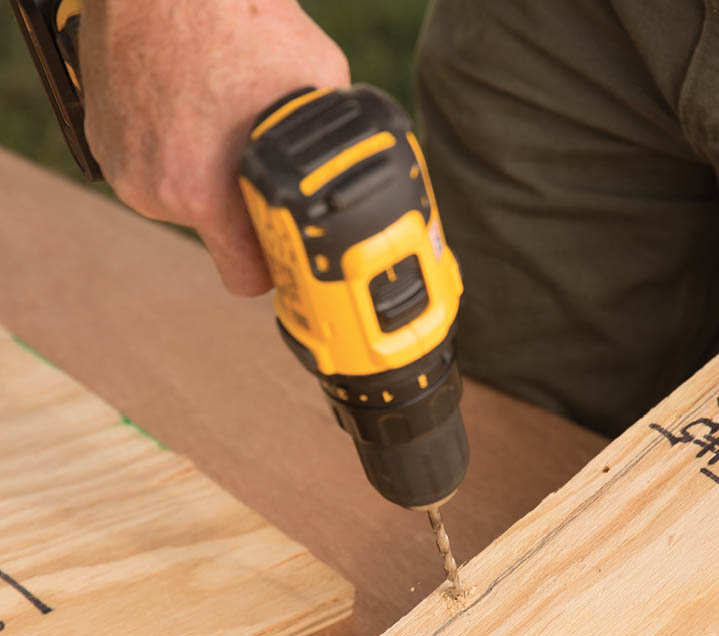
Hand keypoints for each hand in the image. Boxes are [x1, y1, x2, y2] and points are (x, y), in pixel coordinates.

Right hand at [79, 0, 349, 294]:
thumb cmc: (241, 14)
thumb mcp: (320, 79)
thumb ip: (335, 145)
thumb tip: (372, 180)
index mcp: (206, 193)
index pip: (247, 278)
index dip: (273, 263)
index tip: (284, 246)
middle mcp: (155, 190)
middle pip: (218, 231)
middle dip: (240, 204)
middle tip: (253, 151)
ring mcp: (121, 164)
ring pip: (183, 196)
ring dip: (203, 172)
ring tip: (217, 115)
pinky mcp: (100, 139)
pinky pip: (152, 163)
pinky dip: (170, 145)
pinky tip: (187, 105)